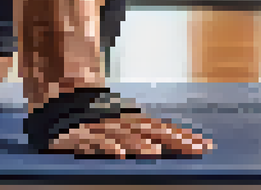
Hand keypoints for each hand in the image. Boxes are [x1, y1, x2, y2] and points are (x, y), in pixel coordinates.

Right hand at [47, 111, 214, 158]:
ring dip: (143, 144)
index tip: (206, 145)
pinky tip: (119, 155)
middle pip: (152, 131)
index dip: (183, 136)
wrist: (55, 106)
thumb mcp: (115, 129)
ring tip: (159, 153)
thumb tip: (160, 146)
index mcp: (130, 121)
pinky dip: (108, 147)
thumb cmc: (87, 122)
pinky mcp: (80, 135)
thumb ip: (136, 136)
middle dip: (175, 140)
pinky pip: (96, 142)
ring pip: (126, 136)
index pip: (162, 128)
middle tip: (197, 148)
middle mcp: (120, 122)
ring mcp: (101, 128)